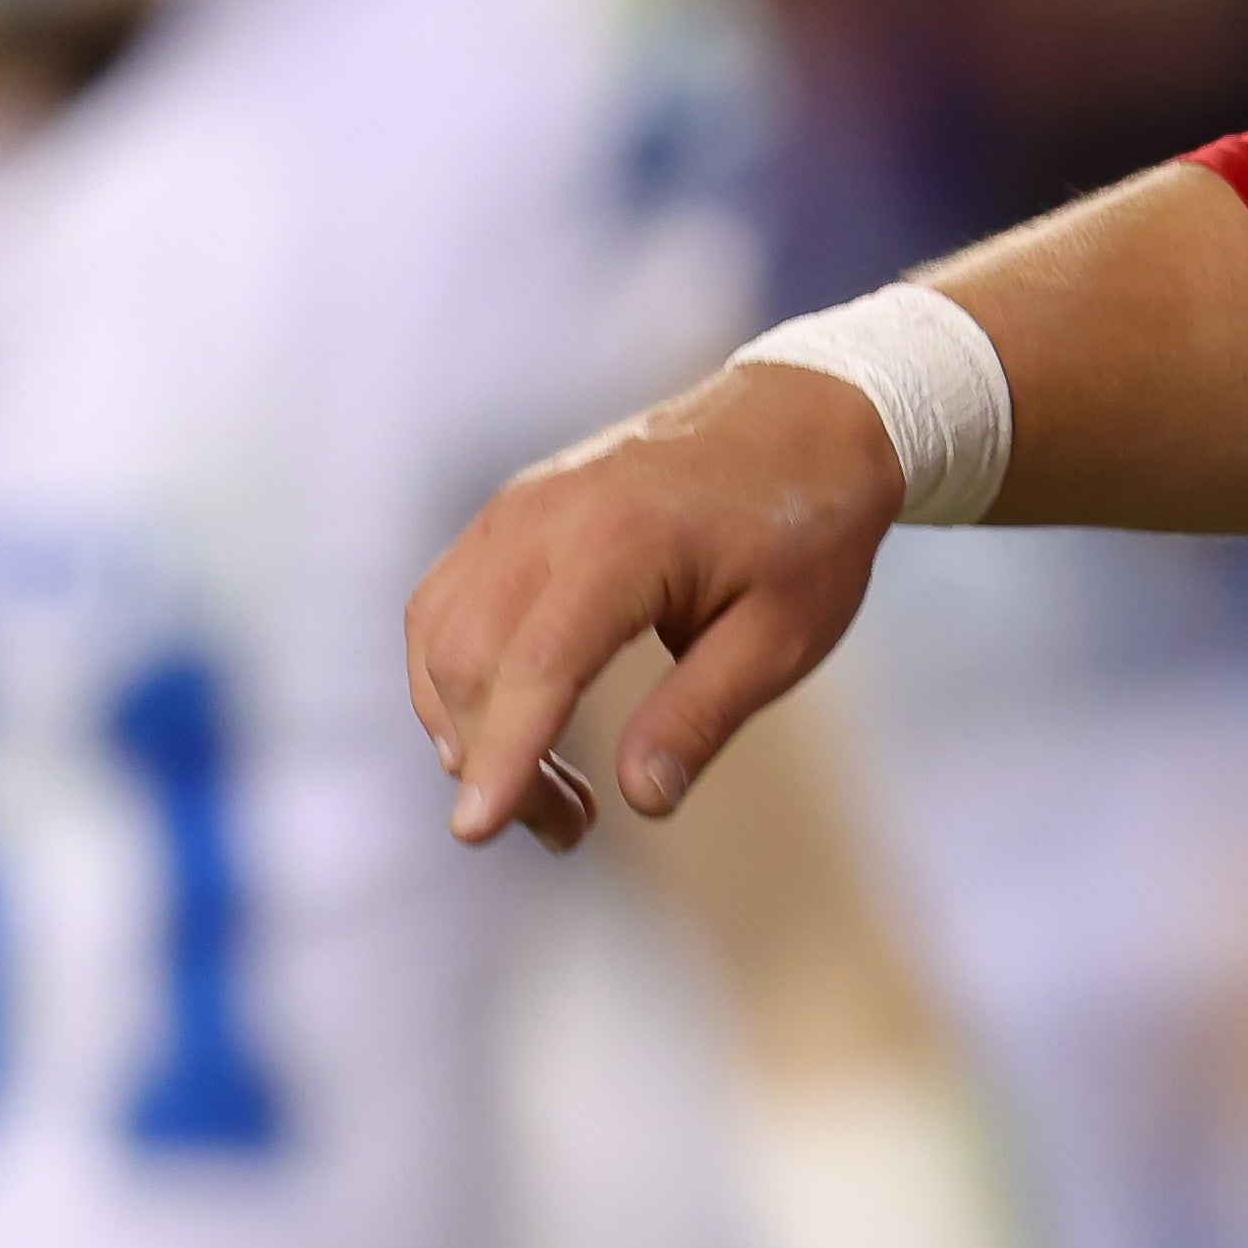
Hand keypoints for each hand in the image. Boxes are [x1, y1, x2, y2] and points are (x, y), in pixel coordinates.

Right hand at [407, 362, 899, 841]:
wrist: (808, 416)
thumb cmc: (810, 528)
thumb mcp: (786, 634)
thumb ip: (703, 713)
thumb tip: (642, 798)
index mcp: (622, 543)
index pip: (535, 667)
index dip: (503, 756)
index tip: (477, 832)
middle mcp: (548, 517)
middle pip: (469, 660)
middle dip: (494, 761)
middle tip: (568, 828)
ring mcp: (518, 507)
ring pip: (438, 635)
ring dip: (466, 726)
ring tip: (551, 788)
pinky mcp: (510, 511)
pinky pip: (445, 602)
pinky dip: (458, 674)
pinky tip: (516, 720)